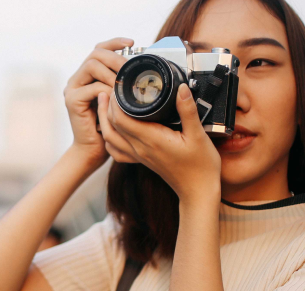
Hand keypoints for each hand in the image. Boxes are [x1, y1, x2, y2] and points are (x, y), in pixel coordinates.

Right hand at [63, 37, 132, 164]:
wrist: (94, 150)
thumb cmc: (111, 127)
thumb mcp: (120, 100)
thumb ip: (124, 84)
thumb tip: (143, 69)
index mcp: (89, 76)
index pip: (99, 49)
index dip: (115, 43)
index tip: (133, 43)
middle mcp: (78, 79)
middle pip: (95, 53)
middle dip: (116, 57)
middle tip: (131, 68)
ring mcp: (72, 88)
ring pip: (92, 65)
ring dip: (112, 73)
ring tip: (125, 84)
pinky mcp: (72, 100)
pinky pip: (92, 87)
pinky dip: (107, 91)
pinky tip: (117, 99)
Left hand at [99, 84, 220, 202]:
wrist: (198, 191)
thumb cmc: (200, 166)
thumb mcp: (199, 135)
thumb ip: (188, 110)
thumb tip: (182, 88)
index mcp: (152, 140)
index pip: (121, 118)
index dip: (115, 101)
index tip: (119, 86)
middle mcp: (140, 148)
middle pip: (111, 125)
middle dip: (108, 105)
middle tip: (112, 88)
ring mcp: (139, 156)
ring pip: (110, 138)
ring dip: (104, 120)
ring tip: (107, 103)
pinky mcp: (141, 160)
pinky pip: (116, 151)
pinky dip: (110, 138)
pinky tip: (114, 128)